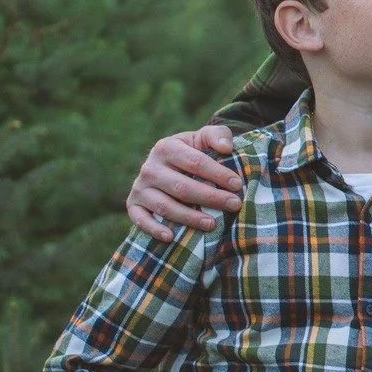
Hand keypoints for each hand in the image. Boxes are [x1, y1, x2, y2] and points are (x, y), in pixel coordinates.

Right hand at [128, 124, 242, 240]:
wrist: (169, 164)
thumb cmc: (193, 152)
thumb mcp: (204, 138)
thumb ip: (218, 135)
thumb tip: (225, 147)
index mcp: (167, 147)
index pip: (195, 162)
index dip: (218, 174)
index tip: (237, 185)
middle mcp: (150, 167)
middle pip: (182, 187)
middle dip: (211, 197)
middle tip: (234, 205)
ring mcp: (139, 187)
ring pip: (165, 206)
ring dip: (189, 217)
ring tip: (212, 224)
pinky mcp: (133, 204)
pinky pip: (140, 219)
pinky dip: (153, 229)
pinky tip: (170, 237)